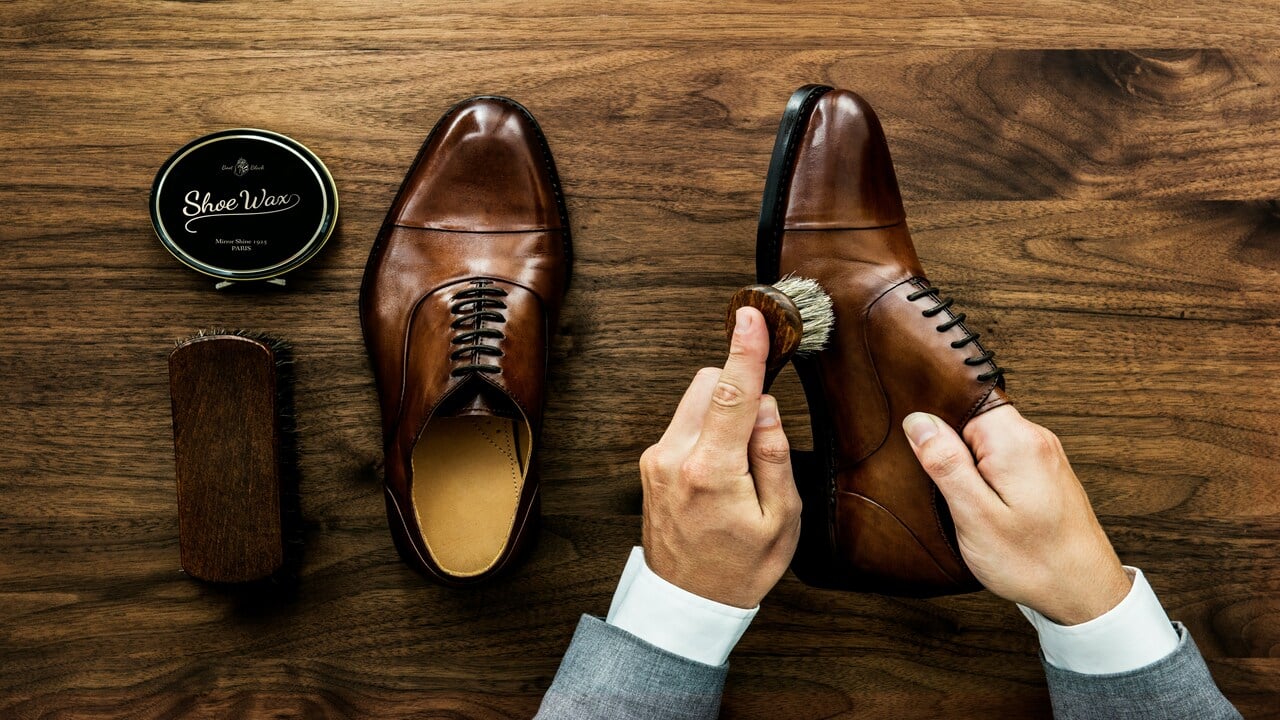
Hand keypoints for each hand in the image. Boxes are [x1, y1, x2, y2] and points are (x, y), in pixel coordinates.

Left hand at [638, 306, 802, 608]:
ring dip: (723, 413)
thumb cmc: (740, 566)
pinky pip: (686, 424)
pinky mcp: (651, 462)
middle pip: (709, 385)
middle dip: (739, 391)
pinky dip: (708, 432)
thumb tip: (764, 407)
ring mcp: (656, 459)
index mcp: (710, 472)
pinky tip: (721, 473)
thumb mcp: (781, 519)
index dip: (744, 350)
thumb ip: (774, 454)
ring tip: (740, 468)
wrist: (687, 602)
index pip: (731, 394)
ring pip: (696, 401)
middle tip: (761, 439)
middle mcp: (674, 457)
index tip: (751, 316)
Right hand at [903, 406, 1131, 624]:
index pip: (963, 401)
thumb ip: (945, 463)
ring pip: (989, 441)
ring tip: (970, 503)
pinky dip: (988, 477)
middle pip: (976, 419)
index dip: (938, 424)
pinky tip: (989, 507)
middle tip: (948, 490)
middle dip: (953, 448)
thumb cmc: (1033, 561)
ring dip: (971, 466)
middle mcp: (1035, 438)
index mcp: (1017, 441)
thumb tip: (919, 422)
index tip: (928, 456)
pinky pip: (1004, 458)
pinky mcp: (1046, 473)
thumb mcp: (974, 516)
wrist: (1084, 593)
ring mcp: (1044, 455)